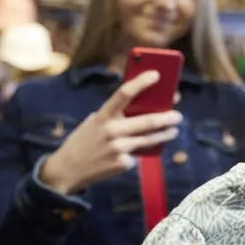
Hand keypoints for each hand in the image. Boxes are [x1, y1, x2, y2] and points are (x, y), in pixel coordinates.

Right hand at [40, 71, 182, 194]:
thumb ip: (115, 116)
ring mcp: (118, 148)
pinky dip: (142, 152)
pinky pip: (139, 155)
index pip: (124, 93)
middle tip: (178, 115)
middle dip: (167, 117)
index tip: (157, 75)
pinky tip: (140, 151)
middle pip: (147, 121)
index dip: (141, 82)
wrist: (66, 170)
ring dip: (166, 134)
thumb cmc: (85, 141)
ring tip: (173, 131)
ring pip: (149, 139)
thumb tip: (146, 108)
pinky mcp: (122, 163)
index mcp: (103, 115)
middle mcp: (111, 130)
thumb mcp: (94, 123)